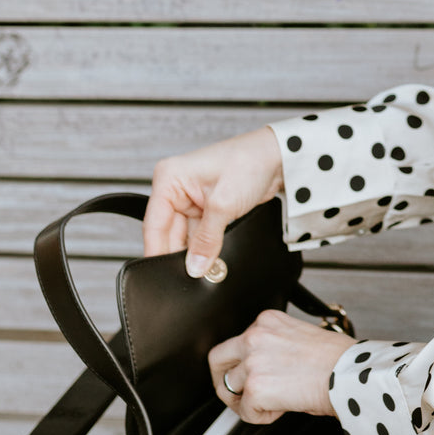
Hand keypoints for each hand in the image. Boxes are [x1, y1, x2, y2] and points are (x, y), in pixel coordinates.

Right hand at [144, 126, 283, 277]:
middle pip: (169, 233)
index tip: (162, 277)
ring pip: (185, 236)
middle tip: (191, 276)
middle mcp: (176, 188)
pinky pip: (200, 234)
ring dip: (195, 253)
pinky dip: (206, 247)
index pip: (154, 224)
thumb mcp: (224, 204)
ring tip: (205, 268)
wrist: (279, 158)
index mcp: (169, 179)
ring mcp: (192, 199)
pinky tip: (211, 259)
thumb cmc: (250, 162)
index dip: (157, 252)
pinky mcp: (208, 208)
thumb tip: (194, 267)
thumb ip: (207, 240)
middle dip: (180, 255)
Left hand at [208, 311, 356, 421]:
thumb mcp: (301, 336)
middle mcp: (255, 336)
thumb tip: (267, 368)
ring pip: (228, 387)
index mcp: (268, 321)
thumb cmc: (338, 359)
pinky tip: (282, 409)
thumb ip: (275, 345)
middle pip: (218, 358)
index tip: (254, 374)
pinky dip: (261, 417)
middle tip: (237, 395)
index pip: (239, 341)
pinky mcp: (255, 388)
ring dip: (247, 401)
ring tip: (271, 404)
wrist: (350, 374)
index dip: (246, 362)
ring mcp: (252, 362)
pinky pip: (245, 411)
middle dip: (223, 379)